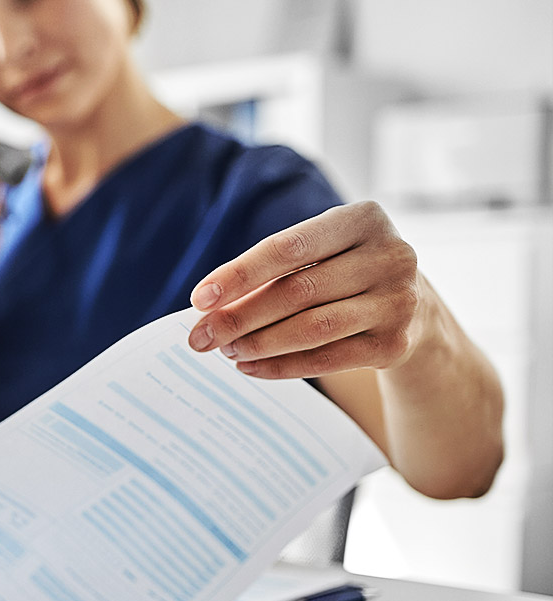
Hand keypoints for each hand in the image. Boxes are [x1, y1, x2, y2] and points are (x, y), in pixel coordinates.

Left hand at [186, 201, 426, 378]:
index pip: (288, 247)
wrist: (414, 307)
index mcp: (364, 219)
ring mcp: (399, 301)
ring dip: (259, 343)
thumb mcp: (321, 253)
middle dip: (239, 317)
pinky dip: (281, 366)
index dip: (239, 274)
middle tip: (200, 336)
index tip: (199, 299)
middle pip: (297, 291)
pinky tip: (249, 367)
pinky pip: (327, 359)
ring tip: (226, 350)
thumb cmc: (345, 271)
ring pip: (312, 328)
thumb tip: (210, 308)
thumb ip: (274, 272)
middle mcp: (391, 256)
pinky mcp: (395, 343)